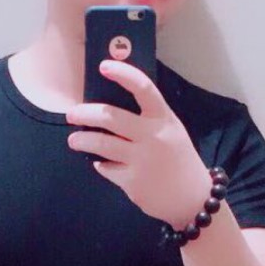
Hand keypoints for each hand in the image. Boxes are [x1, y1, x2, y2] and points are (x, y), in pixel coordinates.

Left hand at [66, 59, 211, 228]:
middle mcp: (154, 136)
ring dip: (82, 140)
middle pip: (111, 117)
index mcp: (164, 119)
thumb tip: (110, 103)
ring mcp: (142, 160)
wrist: (193, 200)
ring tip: (74, 140)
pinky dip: (101, 164)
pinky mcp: (132, 182)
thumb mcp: (170, 131)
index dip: (123, 74)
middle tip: (71, 114)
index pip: (144, 89)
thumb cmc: (177, 158)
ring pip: (101, 144)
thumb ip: (147, 118)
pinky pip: (106, 168)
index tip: (103, 66)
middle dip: (86, 113)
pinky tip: (101, 163)